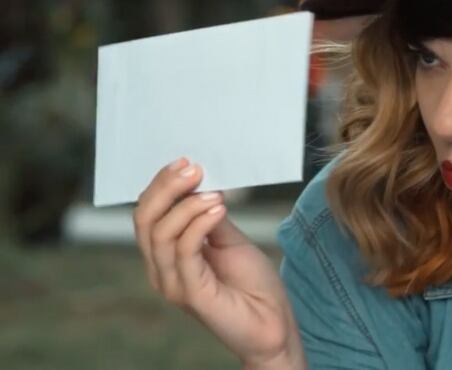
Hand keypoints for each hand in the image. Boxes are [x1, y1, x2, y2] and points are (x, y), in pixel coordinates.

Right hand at [133, 157, 304, 368]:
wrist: (274, 323)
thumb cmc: (253, 285)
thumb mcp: (229, 239)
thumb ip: (209, 216)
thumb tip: (200, 183)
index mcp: (166, 255)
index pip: (147, 214)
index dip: (162, 184)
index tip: (187, 162)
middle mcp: (161, 270)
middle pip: (144, 220)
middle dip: (166, 188)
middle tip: (194, 168)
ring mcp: (173, 283)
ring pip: (160, 234)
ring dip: (188, 205)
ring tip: (216, 193)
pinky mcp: (191, 294)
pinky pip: (184, 252)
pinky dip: (198, 224)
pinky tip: (219, 209)